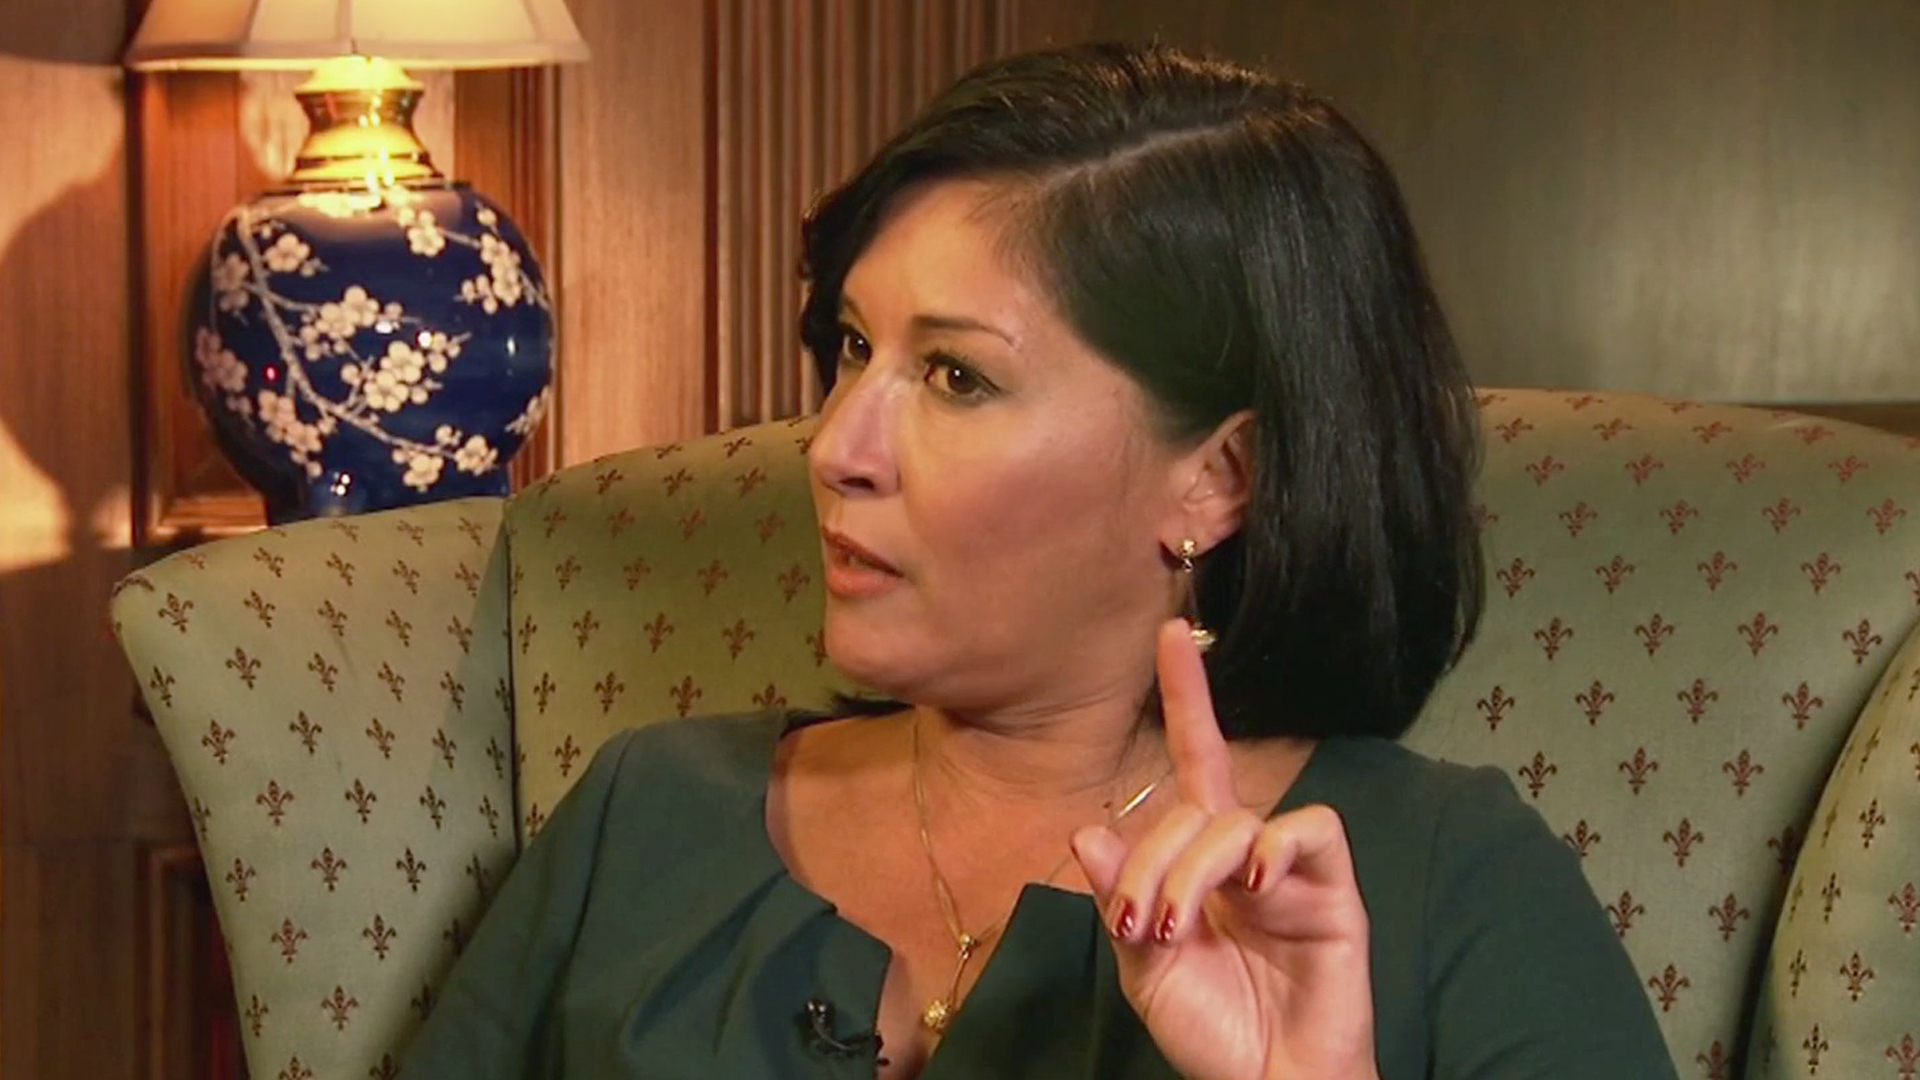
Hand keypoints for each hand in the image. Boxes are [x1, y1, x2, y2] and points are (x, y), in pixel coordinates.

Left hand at [1069, 619, 1378, 1079]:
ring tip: (1178, 927)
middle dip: (1154, 860)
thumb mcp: (1143, 967)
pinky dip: (1276, 847)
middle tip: (1141, 926)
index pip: (1196, 762)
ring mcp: (1291, 871)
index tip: (1174, 633)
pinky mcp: (1334, 892)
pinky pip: (1311, 833)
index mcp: (1200, 862)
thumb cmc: (1211, 1031)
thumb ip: (1122, 900)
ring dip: (1194, 867)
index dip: (1188, 697)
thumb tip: (1089, 830)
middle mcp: (1246, 854)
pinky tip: (1253, 885)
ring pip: (1238, 820)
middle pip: (1195, 806)